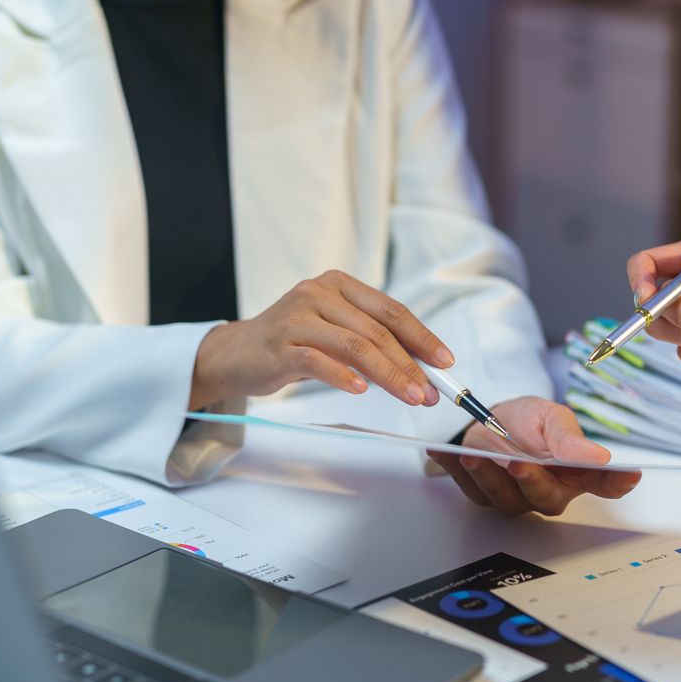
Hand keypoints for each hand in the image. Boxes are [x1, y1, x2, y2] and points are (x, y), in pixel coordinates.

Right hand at [190, 269, 452, 409]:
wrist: (235, 354)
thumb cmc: (293, 344)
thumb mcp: (334, 332)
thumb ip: (370, 341)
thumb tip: (421, 368)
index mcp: (339, 285)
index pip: (391, 310)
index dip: (422, 337)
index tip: (445, 362)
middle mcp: (318, 293)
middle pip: (376, 331)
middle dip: (409, 364)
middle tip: (430, 393)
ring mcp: (297, 317)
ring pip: (354, 346)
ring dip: (388, 375)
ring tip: (409, 396)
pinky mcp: (280, 344)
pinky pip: (318, 360)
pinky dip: (343, 376)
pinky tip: (361, 391)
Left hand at [430, 396, 640, 516]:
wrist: (493, 419)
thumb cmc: (529, 422)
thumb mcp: (551, 418)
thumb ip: (569, 440)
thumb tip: (600, 457)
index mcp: (575, 473)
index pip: (603, 484)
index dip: (616, 483)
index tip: (629, 475)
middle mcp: (548, 490)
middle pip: (546, 499)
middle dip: (532, 482)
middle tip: (520, 464)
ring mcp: (515, 497)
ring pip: (506, 499)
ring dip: (489, 479)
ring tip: (475, 456)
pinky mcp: (484, 494)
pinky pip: (470, 488)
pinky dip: (455, 470)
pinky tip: (443, 453)